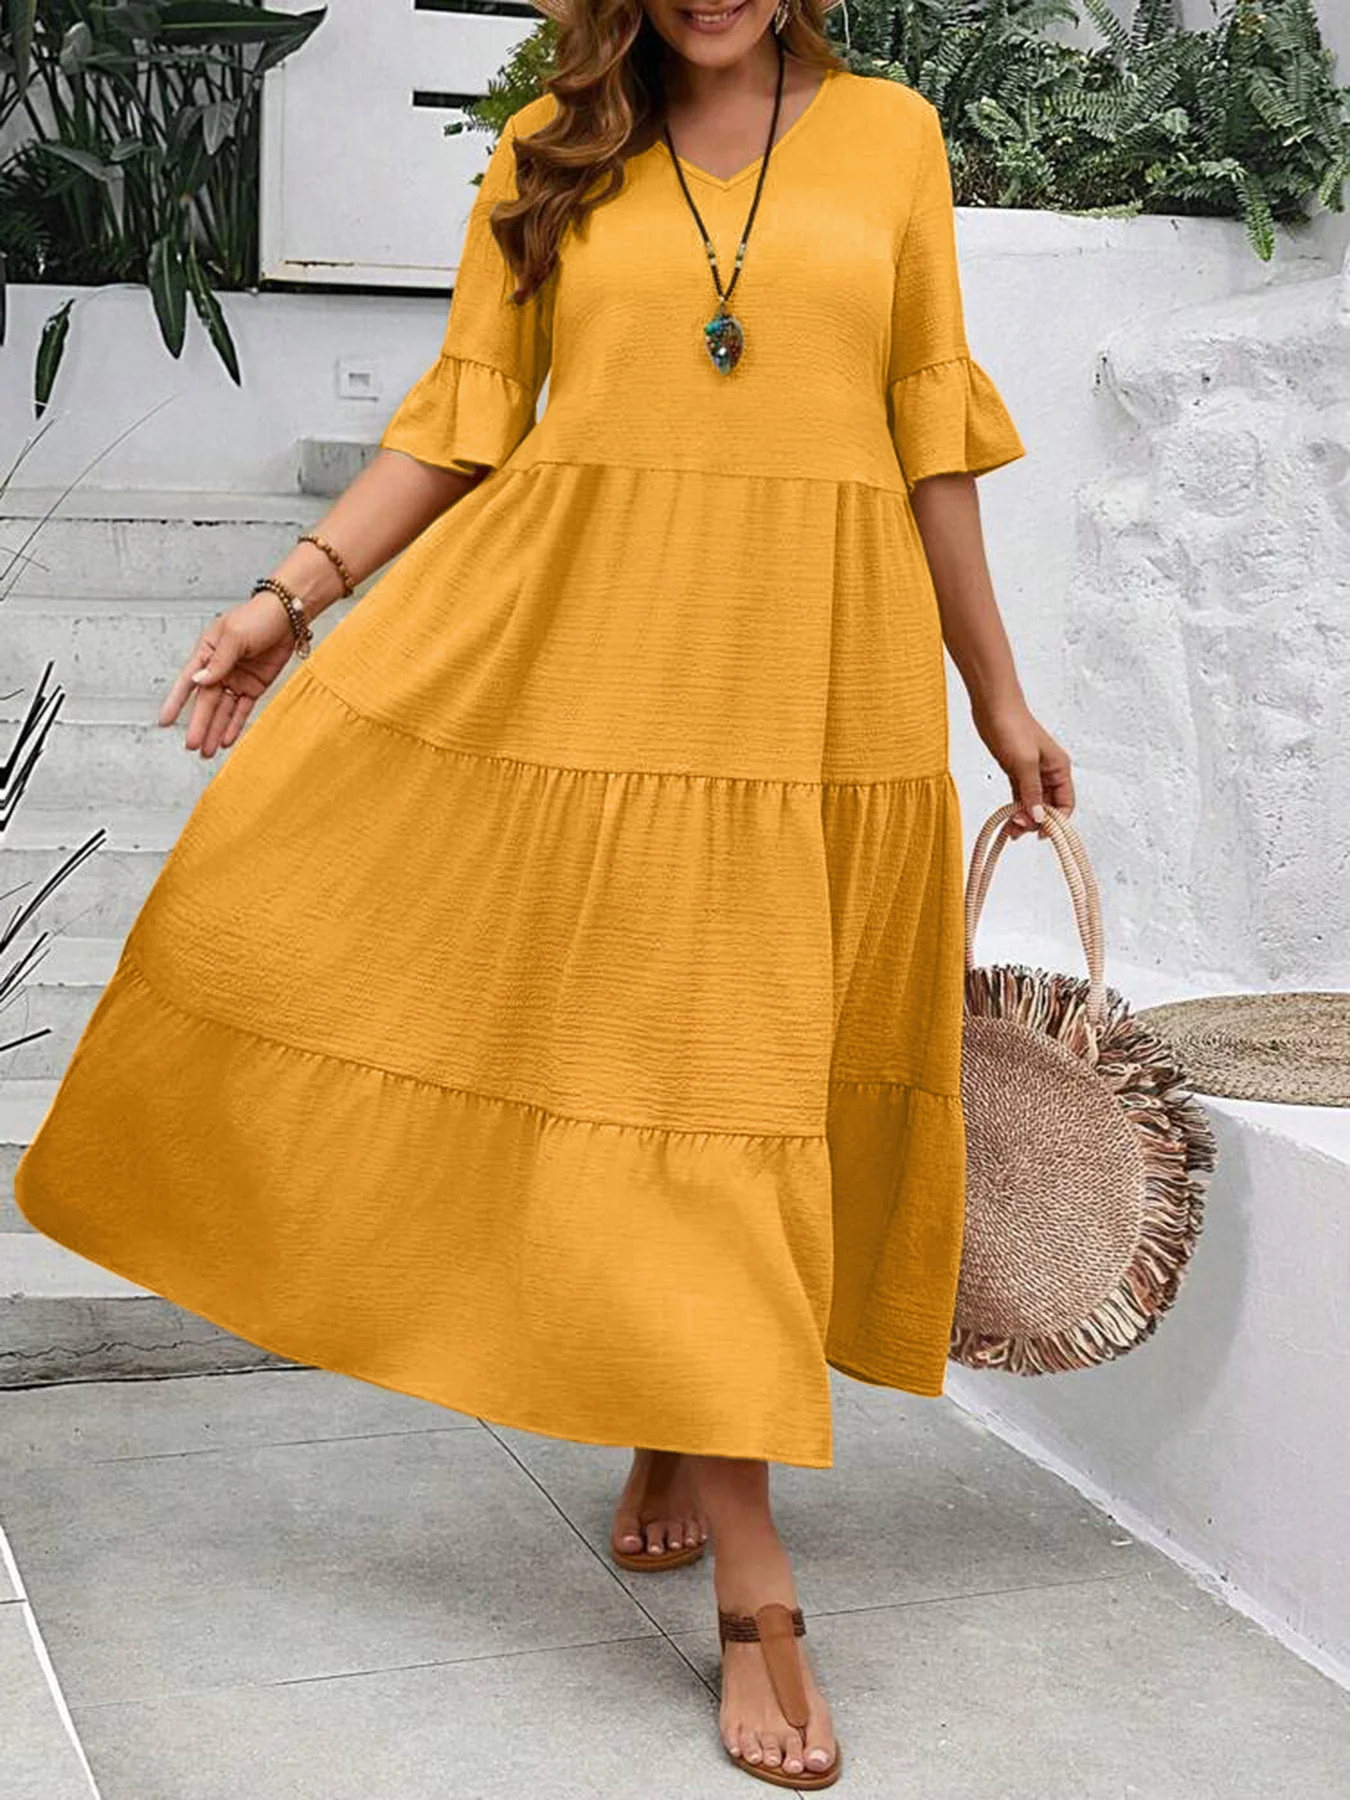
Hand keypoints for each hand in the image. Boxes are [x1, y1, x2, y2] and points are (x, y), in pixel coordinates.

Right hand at [158, 590, 298, 757]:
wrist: (288, 615)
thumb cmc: (258, 617)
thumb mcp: (234, 636)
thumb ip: (218, 662)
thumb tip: (199, 681)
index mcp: (207, 653)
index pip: (187, 682)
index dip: (176, 702)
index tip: (165, 721)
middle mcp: (218, 669)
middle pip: (206, 702)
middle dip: (200, 724)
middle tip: (192, 745)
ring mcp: (236, 679)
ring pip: (222, 710)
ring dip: (215, 730)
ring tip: (207, 751)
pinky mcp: (254, 686)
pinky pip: (241, 709)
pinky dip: (234, 725)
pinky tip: (227, 740)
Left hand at [970, 692, 1074, 838]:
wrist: (993, 706)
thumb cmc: (1012, 726)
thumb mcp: (1024, 763)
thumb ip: (1032, 792)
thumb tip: (1039, 818)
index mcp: (1059, 768)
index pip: (1066, 803)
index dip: (1056, 822)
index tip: (1040, 834)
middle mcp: (1049, 772)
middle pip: (1049, 806)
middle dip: (1037, 821)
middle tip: (1018, 830)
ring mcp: (1032, 772)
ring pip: (1033, 803)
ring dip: (1024, 817)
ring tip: (1011, 831)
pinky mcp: (1016, 770)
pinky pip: (1020, 795)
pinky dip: (1016, 808)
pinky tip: (1008, 819)